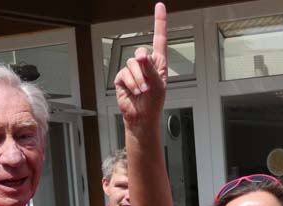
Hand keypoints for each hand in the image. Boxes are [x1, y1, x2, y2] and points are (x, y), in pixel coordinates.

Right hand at [114, 3, 167, 126]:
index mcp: (158, 63)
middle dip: (144, 68)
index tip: (160, 6)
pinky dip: (130, 84)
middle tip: (148, 84)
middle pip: (141, 52)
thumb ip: (151, 69)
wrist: (141, 116)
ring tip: (143, 91)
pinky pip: (124, 74)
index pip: (159, 38)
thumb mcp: (159, 85)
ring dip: (138, 80)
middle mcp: (146, 64)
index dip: (159, 22)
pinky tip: (134, 91)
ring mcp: (133, 70)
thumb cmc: (154, 102)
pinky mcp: (122, 77)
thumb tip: (140, 56)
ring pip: (132, 64)